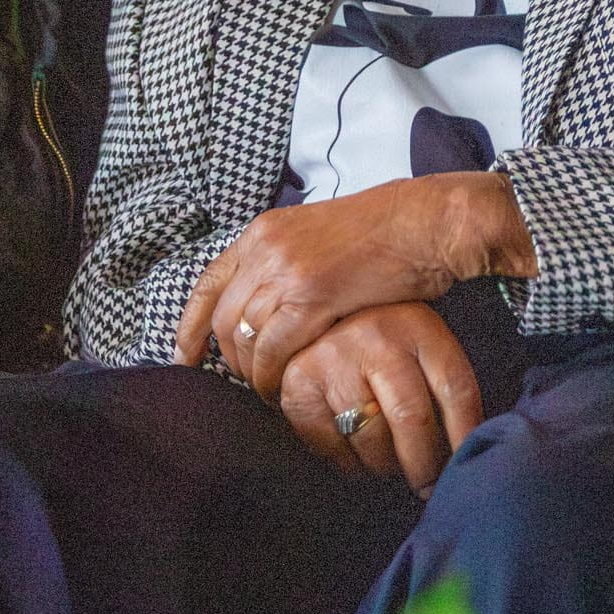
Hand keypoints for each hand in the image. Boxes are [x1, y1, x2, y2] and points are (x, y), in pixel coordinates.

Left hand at [173, 171, 532, 394]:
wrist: (428, 221)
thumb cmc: (388, 233)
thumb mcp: (321, 237)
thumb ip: (288, 264)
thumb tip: (272, 304)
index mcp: (265, 230)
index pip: (208, 282)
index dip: (191, 325)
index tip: (185, 356)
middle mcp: (265, 247)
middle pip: (224, 318)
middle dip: (230, 359)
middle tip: (251, 384)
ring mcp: (286, 270)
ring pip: (245, 339)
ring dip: (254, 374)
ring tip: (273, 391)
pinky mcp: (312, 295)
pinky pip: (275, 350)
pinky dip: (275, 377)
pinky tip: (288, 390)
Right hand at [279, 302, 483, 495]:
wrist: (316, 317)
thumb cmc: (385, 344)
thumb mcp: (421, 346)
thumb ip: (443, 388)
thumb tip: (471, 450)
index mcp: (419, 326)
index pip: (456, 388)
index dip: (466, 435)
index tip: (467, 467)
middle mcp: (376, 337)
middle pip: (412, 418)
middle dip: (424, 465)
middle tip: (427, 486)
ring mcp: (334, 358)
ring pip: (371, 439)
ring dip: (385, 465)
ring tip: (389, 464)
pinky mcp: (299, 383)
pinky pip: (331, 445)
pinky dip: (347, 463)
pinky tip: (356, 456)